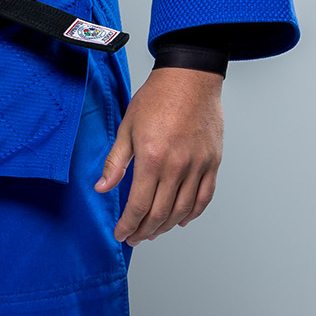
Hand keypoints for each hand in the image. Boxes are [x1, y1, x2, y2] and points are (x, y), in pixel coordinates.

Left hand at [95, 65, 222, 243]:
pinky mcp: (213, 162)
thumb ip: (115, 162)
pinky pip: (205, 197)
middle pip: (160, 213)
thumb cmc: (157, 98)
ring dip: (166, 227)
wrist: (190, 78)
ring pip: (183, 210)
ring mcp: (198, 165)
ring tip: (154, 232)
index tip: (121, 234)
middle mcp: (177, 166)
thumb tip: (102, 188)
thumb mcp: (127, 127)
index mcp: (152, 158)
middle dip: (144, 231)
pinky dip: (193, 213)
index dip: (128, 225)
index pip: (138, 205)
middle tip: (135, 238)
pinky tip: (181, 219)